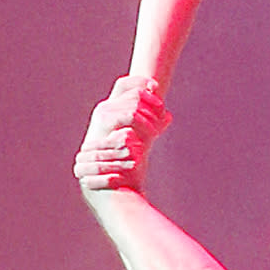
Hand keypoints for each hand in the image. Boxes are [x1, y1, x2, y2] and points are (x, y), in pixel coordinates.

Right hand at [80, 76, 169, 193]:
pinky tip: (147, 141)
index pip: (125, 84)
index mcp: (111, 110)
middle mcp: (104, 111)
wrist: (112, 187)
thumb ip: (152, 128)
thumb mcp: (142, 143)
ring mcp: (102, 119)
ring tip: (152, 136)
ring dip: (149, 120)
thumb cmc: (126, 167)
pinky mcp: (102, 130)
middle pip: (134, 94)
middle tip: (161, 121)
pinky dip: (143, 126)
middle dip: (153, 106)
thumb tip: (168, 116)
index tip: (156, 87)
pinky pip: (130, 118)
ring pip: (133, 106)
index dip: (141, 81)